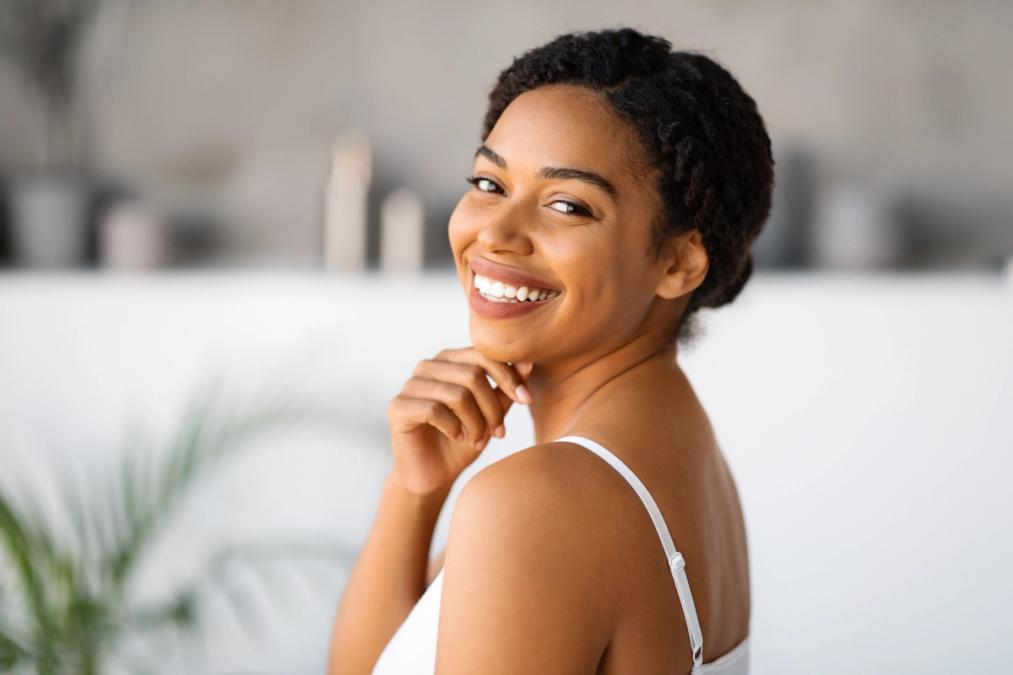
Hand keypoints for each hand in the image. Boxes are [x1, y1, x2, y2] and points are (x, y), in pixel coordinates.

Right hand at [386, 347, 532, 496]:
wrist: (433, 474)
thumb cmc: (462, 440)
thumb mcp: (490, 414)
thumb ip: (504, 390)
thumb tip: (528, 363)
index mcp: (450, 360)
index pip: (483, 355)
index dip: (508, 376)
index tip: (526, 400)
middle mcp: (428, 366)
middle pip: (473, 375)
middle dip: (493, 407)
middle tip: (499, 433)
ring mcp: (410, 385)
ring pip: (457, 394)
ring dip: (476, 423)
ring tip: (478, 439)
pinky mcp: (398, 407)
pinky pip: (435, 410)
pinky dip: (454, 428)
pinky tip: (457, 438)